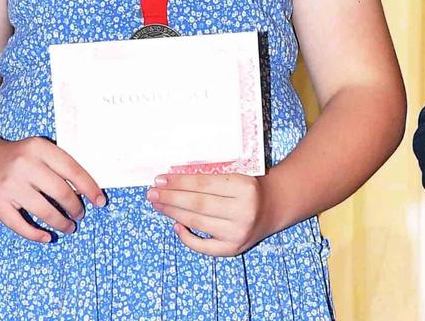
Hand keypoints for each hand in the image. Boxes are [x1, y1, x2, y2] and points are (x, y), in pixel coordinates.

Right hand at [0, 136, 104, 242]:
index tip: (100, 201)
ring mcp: (9, 185)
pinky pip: (21, 225)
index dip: (90, 188)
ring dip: (61, 223)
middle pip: (61, 192)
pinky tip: (47, 237)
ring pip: (44, 211)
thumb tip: (87, 192)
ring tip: (69, 227)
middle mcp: (24, 165)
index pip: (72, 170)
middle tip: (80, 214)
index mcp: (39, 148)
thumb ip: (58, 165)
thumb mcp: (37, 151)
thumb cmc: (16, 158)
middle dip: (76, 208)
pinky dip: (37, 235)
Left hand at [147, 173, 275, 256]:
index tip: (160, 179)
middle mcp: (242, 211)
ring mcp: (238, 232)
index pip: (203, 184)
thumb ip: (210, 179)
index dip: (179, 182)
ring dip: (173, 213)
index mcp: (244, 187)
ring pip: (197, 222)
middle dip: (170, 198)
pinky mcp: (233, 249)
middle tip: (152, 193)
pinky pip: (203, 246)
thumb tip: (172, 182)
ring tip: (158, 204)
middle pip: (197, 204)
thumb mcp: (236, 175)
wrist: (272, 207)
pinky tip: (175, 225)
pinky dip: (186, 237)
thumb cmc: (248, 188)